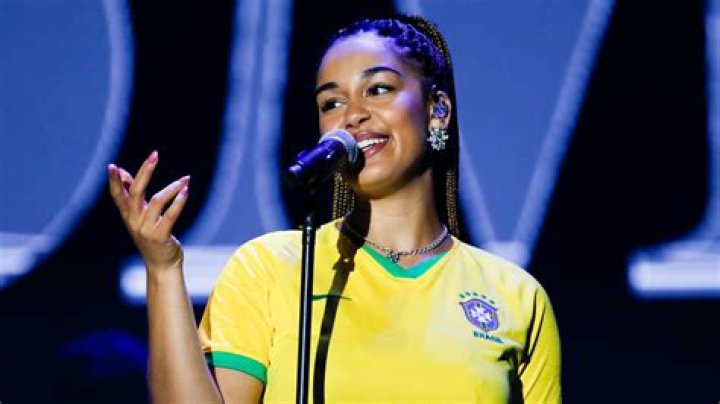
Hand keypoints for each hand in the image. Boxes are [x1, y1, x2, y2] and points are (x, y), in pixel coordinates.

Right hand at [108, 151, 190, 271]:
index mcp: (128, 215)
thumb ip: (132, 195)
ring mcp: (146, 230)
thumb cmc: (152, 236)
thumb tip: (122, 173)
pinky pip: (170, 216)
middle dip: (145, 172)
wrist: (161, 264)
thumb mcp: (139, 215)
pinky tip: (186, 192)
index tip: (112, 166)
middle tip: (154, 155)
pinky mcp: (160, 236)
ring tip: (186, 179)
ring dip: (172, 188)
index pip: (117, 195)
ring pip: (156, 201)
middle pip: (135, 193)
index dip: (114, 181)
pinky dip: (179, 202)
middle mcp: (134, 221)